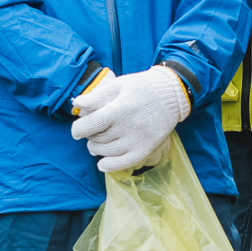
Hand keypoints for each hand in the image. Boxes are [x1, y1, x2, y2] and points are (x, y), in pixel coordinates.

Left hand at [71, 67, 189, 172]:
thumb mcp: (120, 84)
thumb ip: (98, 95)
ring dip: (96, 149)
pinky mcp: (146, 148)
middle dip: (89, 135)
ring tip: (98, 142)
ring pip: (107, 152)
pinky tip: (103, 163)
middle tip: (93, 130)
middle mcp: (128, 127)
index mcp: (120, 109)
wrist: (174, 93)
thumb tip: (77, 104)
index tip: (78, 128)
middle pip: (97, 139)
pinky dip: (110, 165)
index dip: (78, 128)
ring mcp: (138, 139)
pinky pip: (124, 163)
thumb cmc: (144, 86)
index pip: (90, 125)